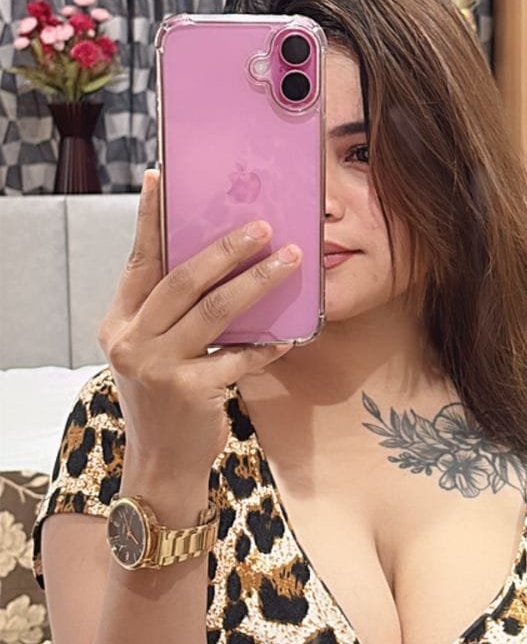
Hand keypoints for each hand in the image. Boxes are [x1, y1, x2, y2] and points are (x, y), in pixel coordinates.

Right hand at [97, 169, 302, 490]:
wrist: (160, 465)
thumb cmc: (165, 400)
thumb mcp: (151, 352)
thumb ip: (169, 314)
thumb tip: (215, 262)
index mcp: (119, 322)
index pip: (139, 261)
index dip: (150, 220)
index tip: (160, 178)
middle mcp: (131, 341)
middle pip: (183, 280)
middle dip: (227, 249)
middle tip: (264, 225)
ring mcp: (158, 367)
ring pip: (216, 311)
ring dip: (259, 282)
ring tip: (290, 259)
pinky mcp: (190, 392)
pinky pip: (238, 357)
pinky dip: (267, 344)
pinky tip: (291, 334)